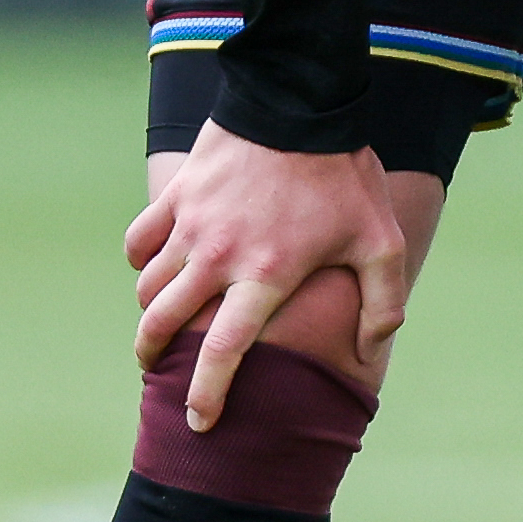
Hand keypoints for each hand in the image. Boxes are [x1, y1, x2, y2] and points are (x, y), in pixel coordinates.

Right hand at [126, 124, 412, 433]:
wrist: (301, 101)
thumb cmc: (344, 175)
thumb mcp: (381, 240)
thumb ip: (382, 301)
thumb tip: (372, 351)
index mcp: (266, 276)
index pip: (223, 351)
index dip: (206, 393)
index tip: (198, 421)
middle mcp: (220, 257)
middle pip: (164, 322)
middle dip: (153, 356)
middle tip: (155, 370)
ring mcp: (193, 224)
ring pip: (149, 285)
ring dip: (150, 310)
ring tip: (159, 322)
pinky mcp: (179, 194)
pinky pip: (140, 240)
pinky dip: (140, 260)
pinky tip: (152, 267)